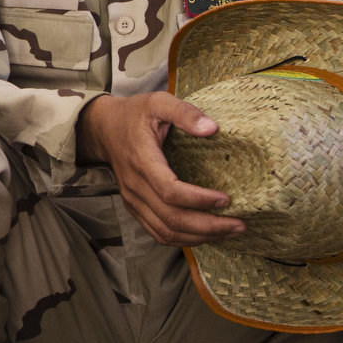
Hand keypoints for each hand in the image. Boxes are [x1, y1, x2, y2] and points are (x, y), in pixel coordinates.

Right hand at [78, 92, 241, 246]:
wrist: (103, 128)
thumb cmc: (133, 114)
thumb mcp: (158, 102)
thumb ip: (184, 112)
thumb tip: (212, 129)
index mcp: (142, 160)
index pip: (170, 191)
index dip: (199, 200)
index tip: (226, 199)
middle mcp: (135, 186)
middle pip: (171, 219)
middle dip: (208, 227)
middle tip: (239, 224)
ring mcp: (133, 200)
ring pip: (165, 231)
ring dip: (199, 237)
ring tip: (228, 232)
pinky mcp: (135, 207)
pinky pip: (158, 232)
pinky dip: (183, 240)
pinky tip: (205, 235)